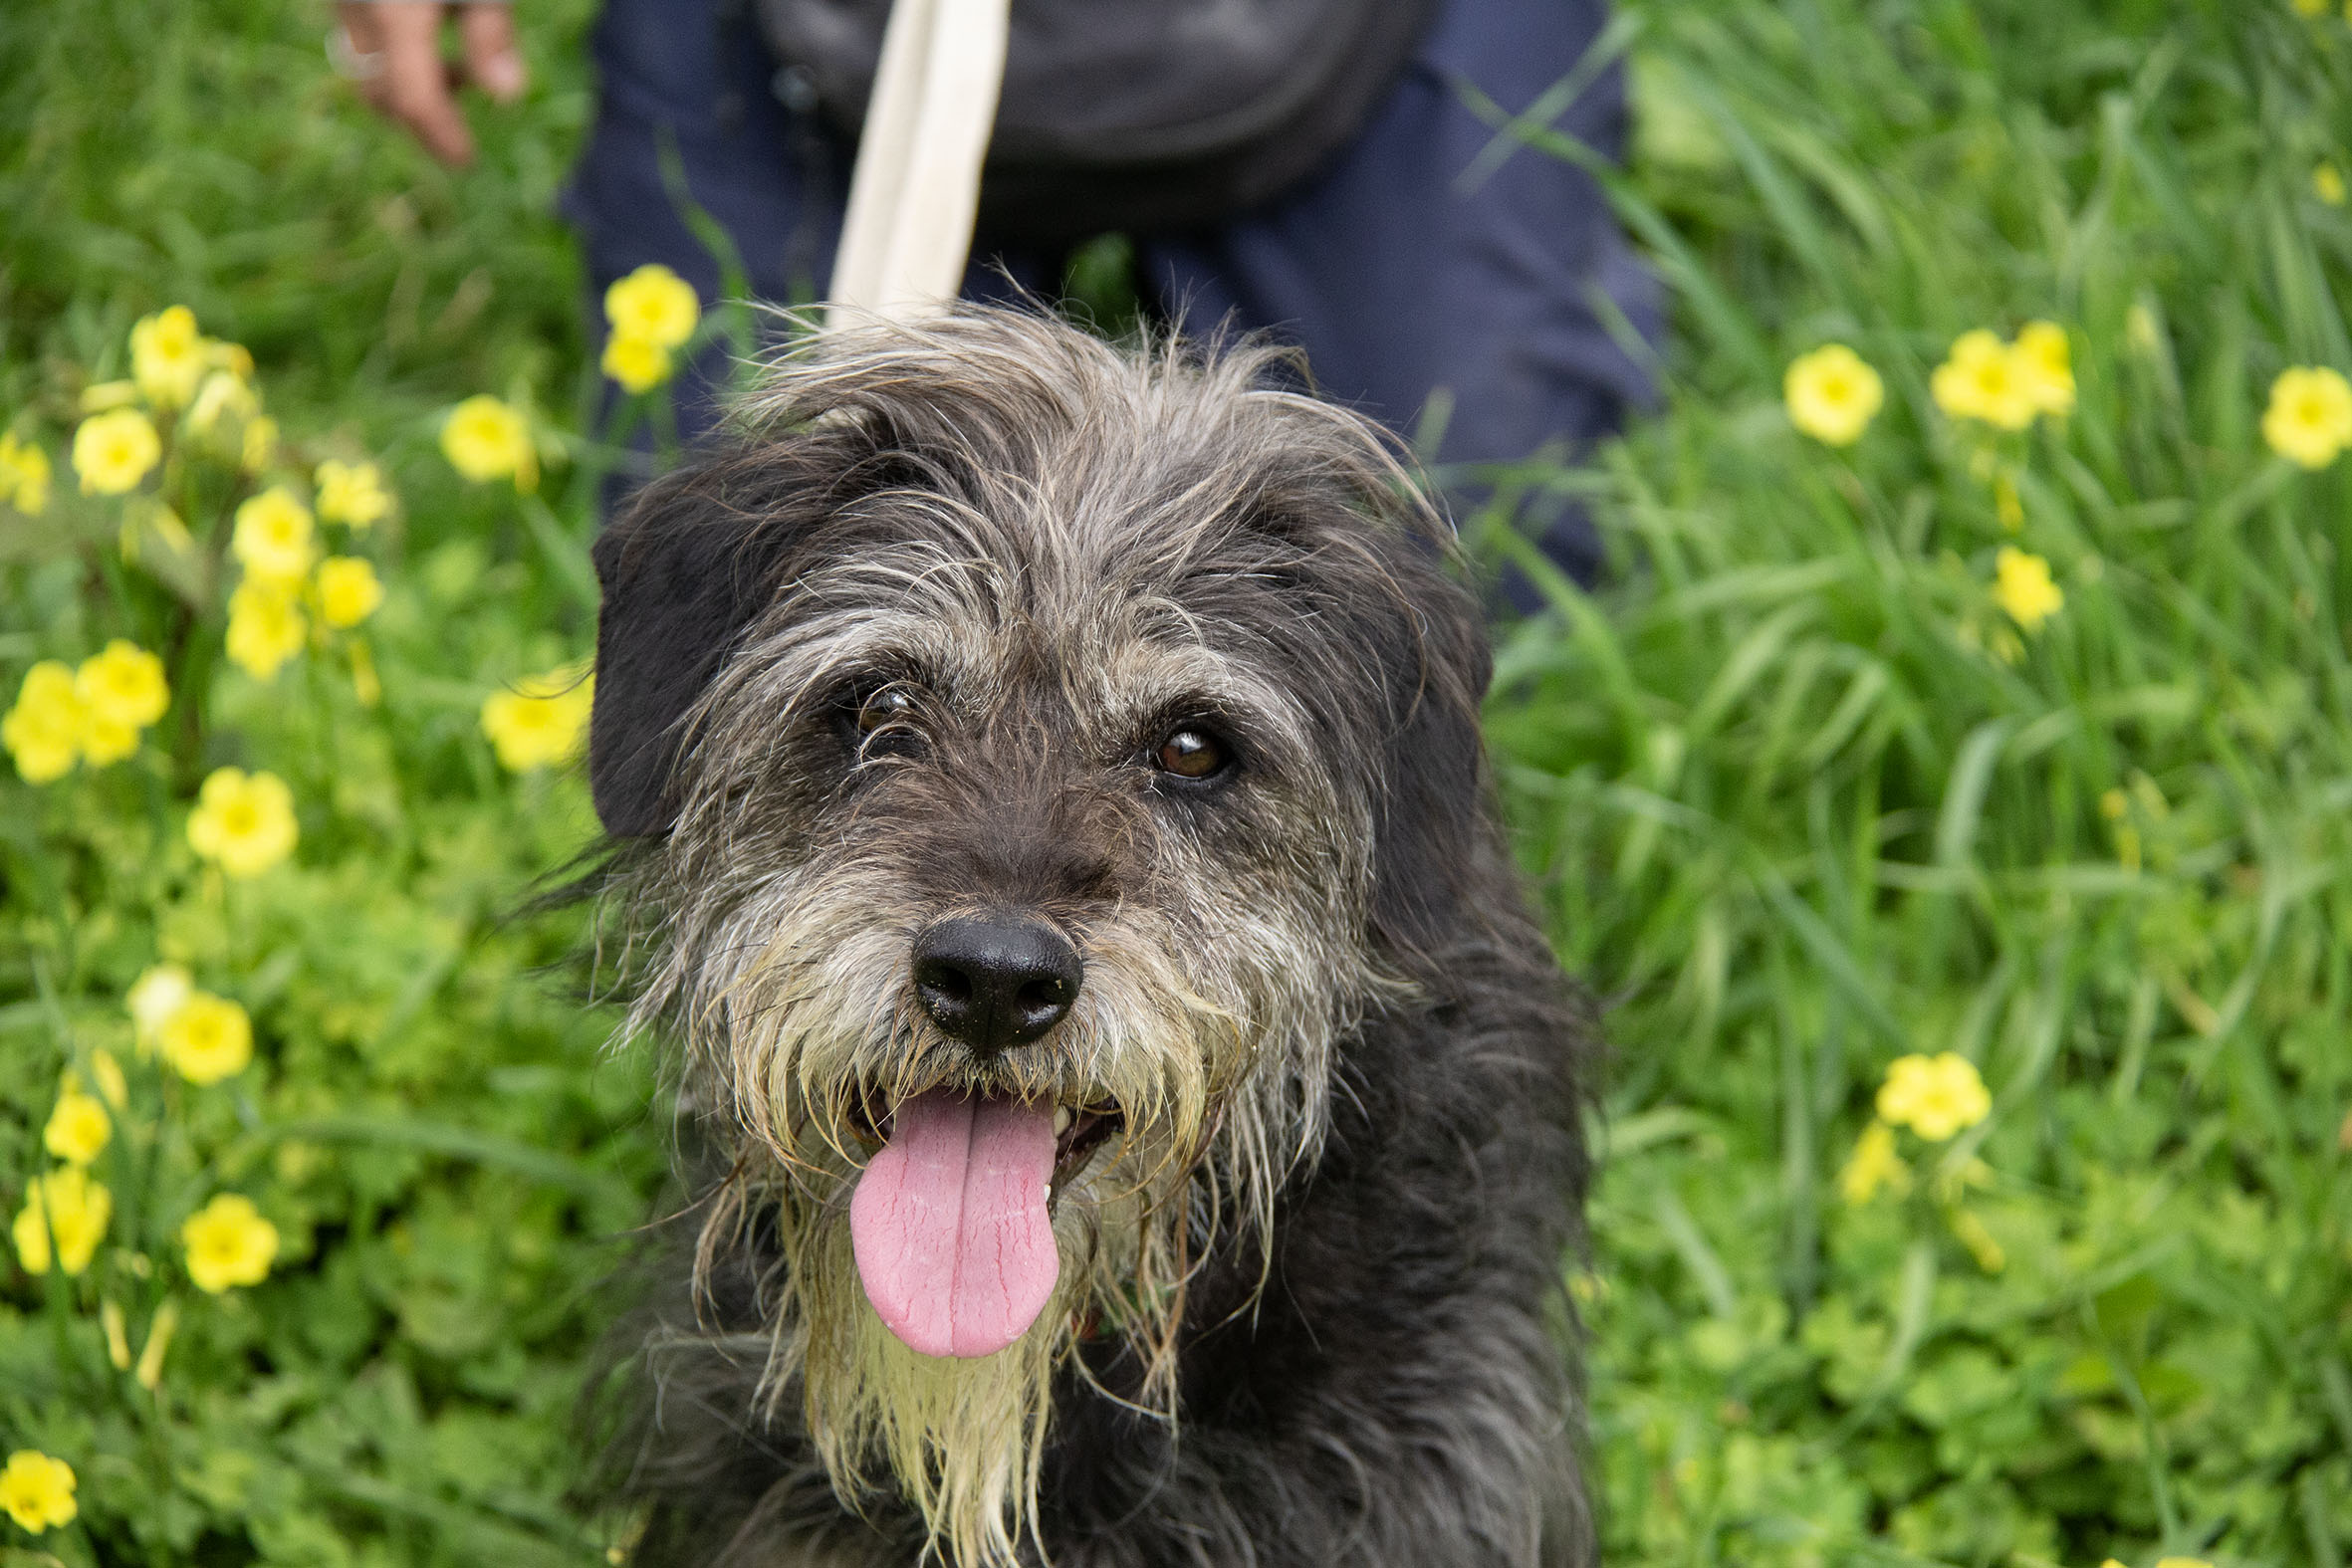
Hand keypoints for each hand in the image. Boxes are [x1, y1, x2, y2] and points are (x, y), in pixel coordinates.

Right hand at [336, 2, 527, 165]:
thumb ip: (491, 33)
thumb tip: (508, 96)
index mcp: (394, 13)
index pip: (413, 99)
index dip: (440, 137)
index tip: (466, 162)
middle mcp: (356, 8)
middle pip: (380, 91)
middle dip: (420, 123)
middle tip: (459, 138)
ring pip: (362, 66)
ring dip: (404, 87)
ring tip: (460, 74)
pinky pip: (358, 36)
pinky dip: (390, 55)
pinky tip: (432, 35)